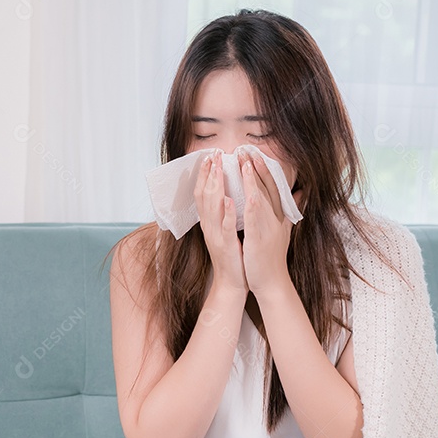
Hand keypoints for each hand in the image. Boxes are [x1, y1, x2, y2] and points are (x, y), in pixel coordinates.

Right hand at [193, 149, 246, 294]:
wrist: (232, 284)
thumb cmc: (233, 257)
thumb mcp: (227, 232)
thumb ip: (226, 214)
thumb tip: (228, 196)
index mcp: (210, 222)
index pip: (204, 193)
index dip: (205, 174)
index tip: (209, 156)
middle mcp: (209, 226)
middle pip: (204, 195)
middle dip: (208, 173)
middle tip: (212, 154)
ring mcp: (216, 235)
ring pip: (211, 207)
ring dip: (214, 186)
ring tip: (217, 168)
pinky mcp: (226, 245)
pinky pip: (224, 227)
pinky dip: (225, 213)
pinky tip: (228, 199)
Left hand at [239, 150, 302, 297]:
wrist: (271, 282)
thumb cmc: (272, 257)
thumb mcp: (284, 229)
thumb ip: (292, 209)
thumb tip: (303, 192)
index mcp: (277, 216)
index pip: (272, 188)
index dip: (264, 169)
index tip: (256, 153)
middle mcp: (274, 218)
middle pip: (266, 188)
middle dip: (256, 168)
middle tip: (247, 149)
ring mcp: (268, 227)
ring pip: (260, 197)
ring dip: (252, 179)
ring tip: (244, 161)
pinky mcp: (259, 238)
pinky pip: (255, 219)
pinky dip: (251, 205)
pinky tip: (247, 192)